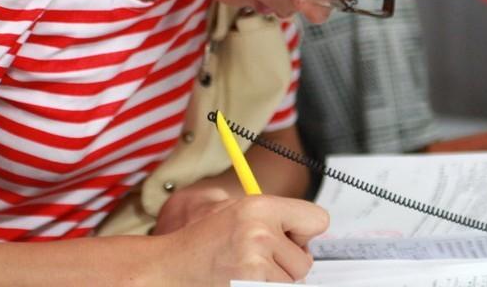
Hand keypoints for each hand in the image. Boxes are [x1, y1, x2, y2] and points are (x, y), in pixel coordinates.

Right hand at [150, 195, 328, 284]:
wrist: (167, 269)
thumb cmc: (200, 243)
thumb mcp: (235, 212)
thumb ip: (274, 217)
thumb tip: (311, 229)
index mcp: (260, 207)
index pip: (318, 220)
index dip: (304, 234)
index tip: (291, 240)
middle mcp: (260, 233)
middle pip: (305, 261)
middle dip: (286, 265)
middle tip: (257, 261)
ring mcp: (255, 264)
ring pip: (291, 283)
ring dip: (273, 281)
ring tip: (243, 273)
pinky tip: (239, 283)